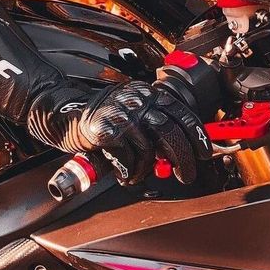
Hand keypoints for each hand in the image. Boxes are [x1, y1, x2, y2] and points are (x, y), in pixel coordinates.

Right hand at [77, 80, 211, 184]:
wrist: (66, 115)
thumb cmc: (102, 118)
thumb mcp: (132, 113)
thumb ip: (154, 126)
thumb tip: (180, 151)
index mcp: (146, 94)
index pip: (182, 113)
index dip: (197, 136)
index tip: (204, 153)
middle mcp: (136, 102)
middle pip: (171, 133)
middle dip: (183, 160)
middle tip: (185, 175)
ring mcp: (122, 116)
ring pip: (149, 152)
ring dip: (146, 170)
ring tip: (136, 173)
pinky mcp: (108, 132)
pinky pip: (129, 161)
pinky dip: (128, 173)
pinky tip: (123, 172)